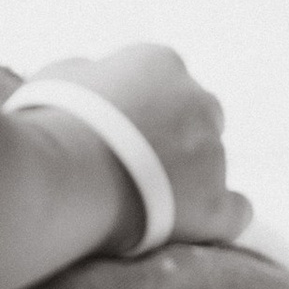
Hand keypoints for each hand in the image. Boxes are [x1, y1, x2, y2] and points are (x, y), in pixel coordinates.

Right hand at [30, 44, 247, 249]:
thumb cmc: (52, 123)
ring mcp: (212, 154)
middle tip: (138, 166)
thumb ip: (92, 74)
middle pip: (199, 117)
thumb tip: (97, 81)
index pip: (165, 81)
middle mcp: (198, 100)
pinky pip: (236, 211)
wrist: (63, 176)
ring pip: (212, 164)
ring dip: (188, 179)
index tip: (121, 131)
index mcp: (161, 63)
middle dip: (176, 138)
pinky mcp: (215, 204)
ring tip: (145, 203)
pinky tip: (195, 225)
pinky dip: (218, 217)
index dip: (143, 109)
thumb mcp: (62, 75)